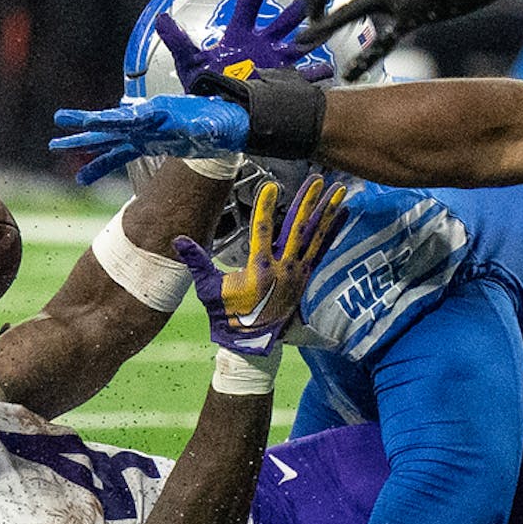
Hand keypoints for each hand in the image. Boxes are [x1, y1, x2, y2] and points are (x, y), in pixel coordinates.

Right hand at [52, 96, 249, 184]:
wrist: (221, 125)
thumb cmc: (216, 120)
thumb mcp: (211, 121)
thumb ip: (202, 125)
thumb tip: (201, 126)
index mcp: (158, 113)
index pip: (128, 118)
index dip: (110, 120)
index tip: (91, 120)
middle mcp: (145, 122)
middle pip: (109, 125)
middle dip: (84, 126)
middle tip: (59, 123)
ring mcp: (142, 133)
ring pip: (107, 140)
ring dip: (84, 144)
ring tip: (57, 145)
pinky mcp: (144, 144)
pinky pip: (117, 156)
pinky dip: (100, 166)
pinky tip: (83, 177)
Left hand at [154, 0, 332, 91]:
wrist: (216, 116)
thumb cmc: (203, 88)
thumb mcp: (189, 63)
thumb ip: (178, 41)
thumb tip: (161, 18)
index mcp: (239, 37)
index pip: (247, 9)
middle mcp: (260, 47)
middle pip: (280, 23)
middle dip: (293, 11)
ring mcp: (274, 65)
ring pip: (297, 45)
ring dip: (309, 36)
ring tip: (322, 25)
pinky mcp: (282, 85)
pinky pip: (302, 79)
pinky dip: (315, 76)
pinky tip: (327, 71)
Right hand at [173, 175, 346, 356]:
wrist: (251, 344)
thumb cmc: (228, 316)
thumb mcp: (209, 289)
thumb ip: (196, 262)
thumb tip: (179, 240)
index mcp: (259, 269)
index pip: (262, 231)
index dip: (265, 207)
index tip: (270, 186)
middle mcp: (283, 269)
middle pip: (297, 228)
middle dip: (307, 202)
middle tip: (318, 179)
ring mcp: (297, 273)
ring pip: (314, 236)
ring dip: (327, 211)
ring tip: (339, 189)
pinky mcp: (304, 277)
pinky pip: (322, 249)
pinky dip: (333, 230)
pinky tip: (343, 213)